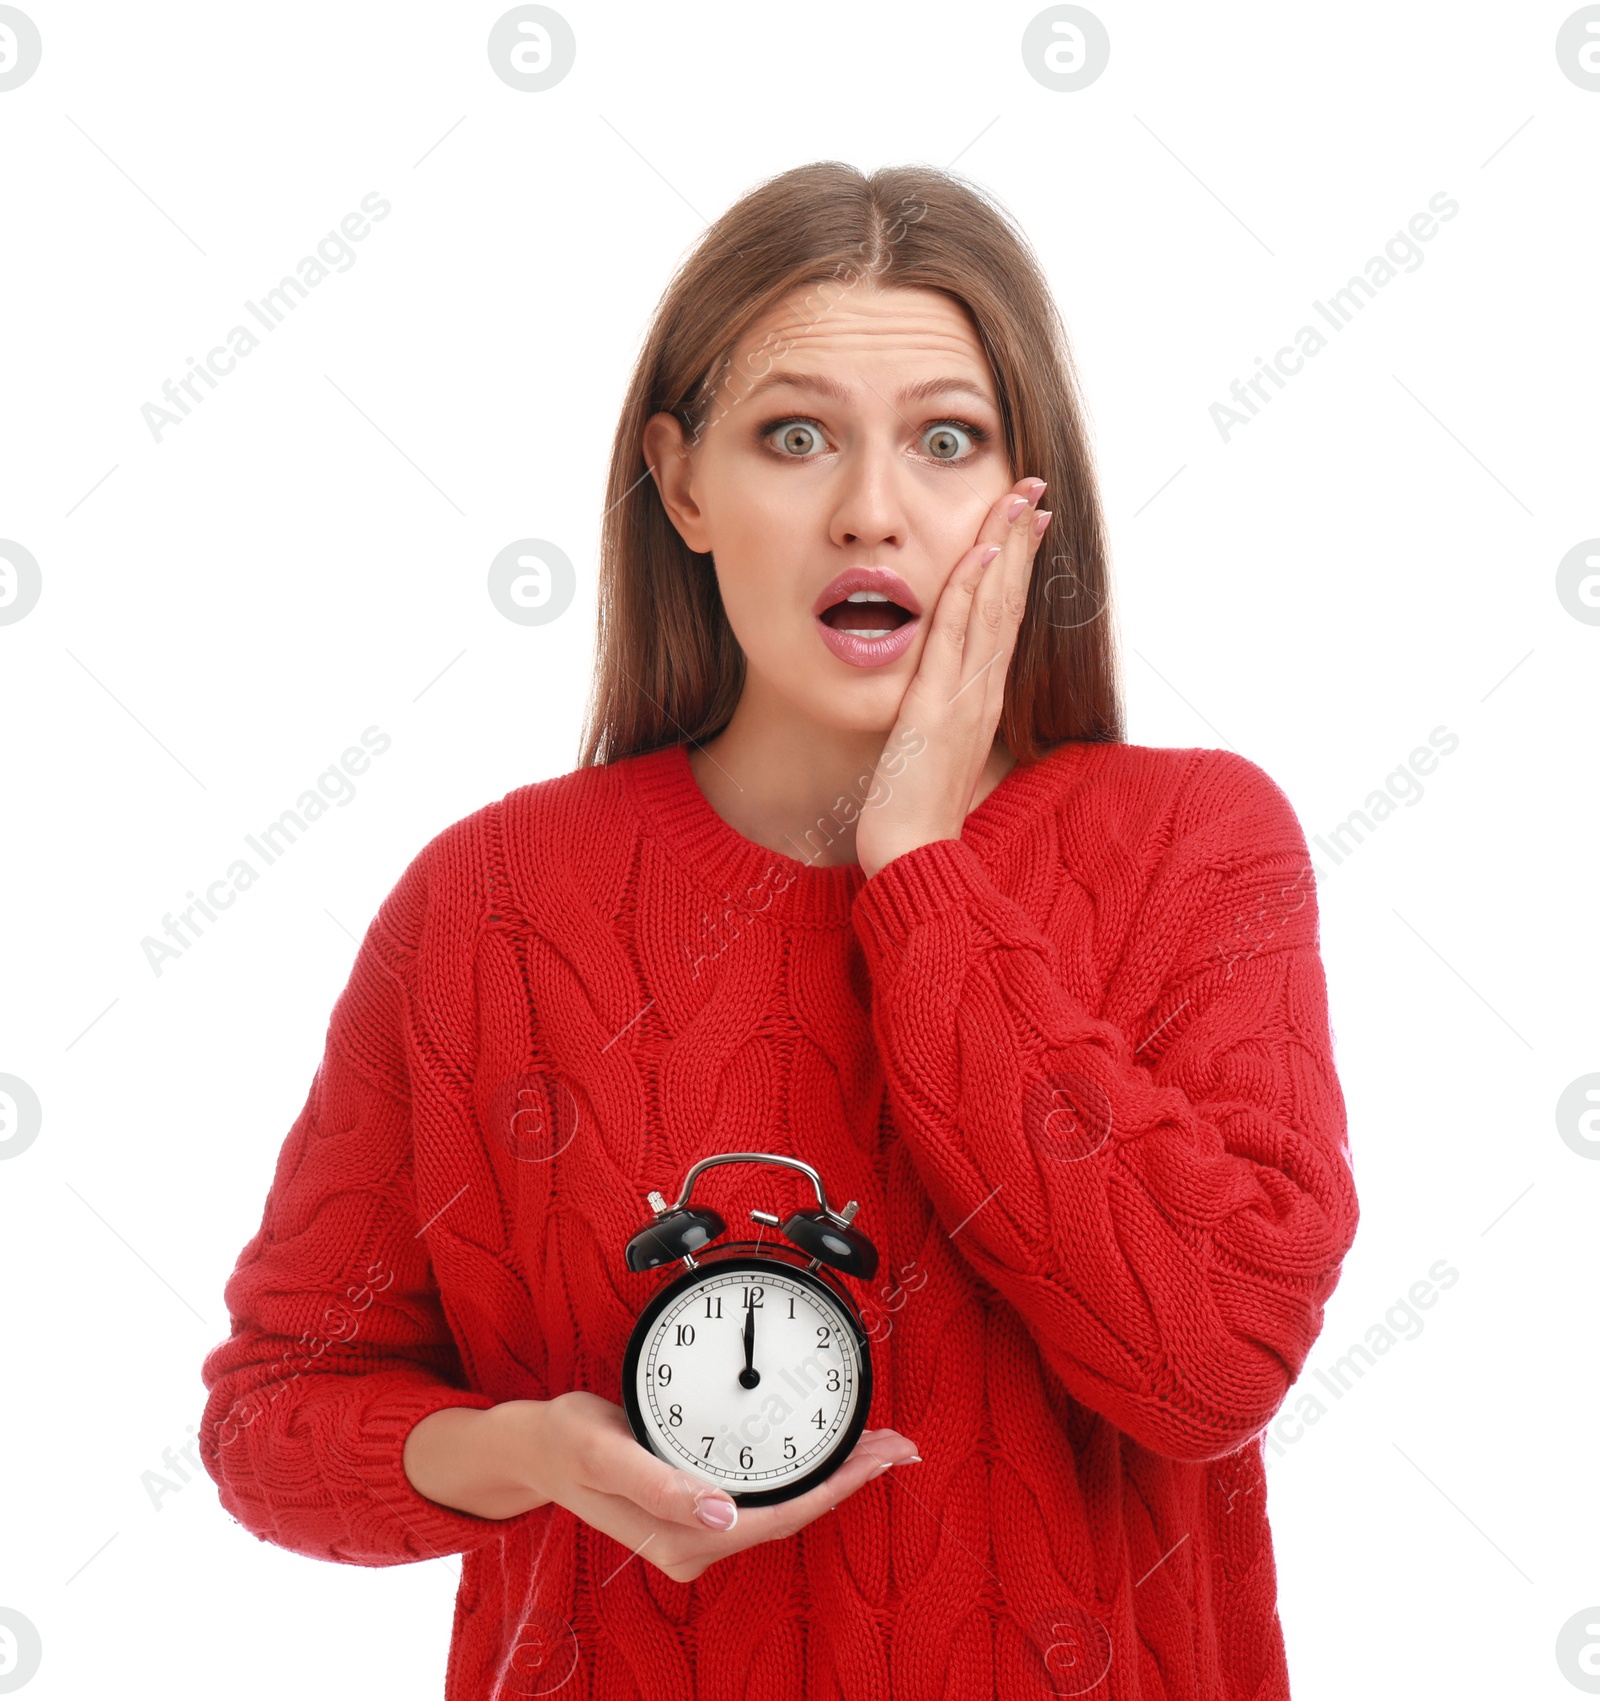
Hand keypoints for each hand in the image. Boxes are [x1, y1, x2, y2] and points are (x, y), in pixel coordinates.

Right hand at [525, 1390, 918, 1583]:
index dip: (836, 1487)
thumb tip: (721, 1514)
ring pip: (784, 1505)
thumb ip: (659, 1484)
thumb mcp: (604, 1452)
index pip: (781, 1515)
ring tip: (875, 1442)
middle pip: (793, 1513)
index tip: (878, 1456)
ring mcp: (700, 1530)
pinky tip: (824, 1451)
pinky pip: (766, 1494)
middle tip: (898, 1442)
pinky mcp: (700, 1509)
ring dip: (831, 1474)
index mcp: (682, 1538)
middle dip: (849, 1479)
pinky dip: (802, 1471)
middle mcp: (698, 1543)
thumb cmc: (567, 1444)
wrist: (536, 1449)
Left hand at [854, 475, 1050, 880]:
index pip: (1004, 617)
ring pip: (992, 609)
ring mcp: (964, 698)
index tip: (1027, 519)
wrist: (910, 856)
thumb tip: (932, 689)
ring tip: (1018, 500)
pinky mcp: (937, 710)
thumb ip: (936, 711)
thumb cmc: (912, 809)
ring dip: (1005, 550)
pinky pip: (956, 641)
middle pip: (1009, 601)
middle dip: (1021, 540)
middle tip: (1033, 487)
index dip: (1017, 565)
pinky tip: (980, 556)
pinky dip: (970, 595)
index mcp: (980, 697)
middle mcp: (982, 691)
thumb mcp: (928, 746)